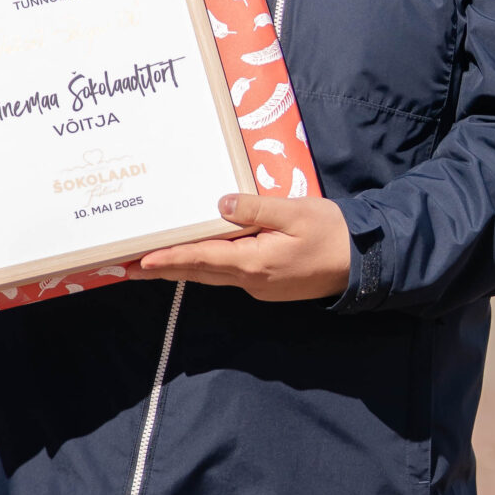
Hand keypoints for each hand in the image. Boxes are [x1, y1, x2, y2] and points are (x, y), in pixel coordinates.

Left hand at [126, 191, 351, 301]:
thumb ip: (255, 209)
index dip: (168, 259)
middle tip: (129, 267)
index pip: (201, 260)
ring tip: (153, 264)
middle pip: (199, 273)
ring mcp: (260, 287)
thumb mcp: (295, 212)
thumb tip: (220, 206)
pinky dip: (207, 267)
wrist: (365, 262)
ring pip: (213, 276)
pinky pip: (229, 275)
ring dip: (183, 270)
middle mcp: (251, 281)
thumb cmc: (333, 233)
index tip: (140, 262)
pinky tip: (198, 258)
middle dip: (164, 269)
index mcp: (254, 263)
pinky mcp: (269, 285)